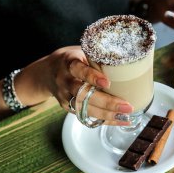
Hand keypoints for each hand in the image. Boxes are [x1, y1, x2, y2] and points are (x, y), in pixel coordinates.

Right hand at [18, 46, 132, 125]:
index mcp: (69, 63)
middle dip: (107, 102)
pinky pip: (86, 116)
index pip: (79, 70)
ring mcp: (65, 96)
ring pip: (85, 108)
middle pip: (83, 94)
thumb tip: (126, 61)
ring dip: (107, 115)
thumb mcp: (81, 52)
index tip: (107, 82)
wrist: (47, 72)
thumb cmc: (72, 59)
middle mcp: (64, 81)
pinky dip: (104, 119)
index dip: (92, 77)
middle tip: (126, 106)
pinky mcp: (67, 107)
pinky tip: (120, 120)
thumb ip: (97, 58)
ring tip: (126, 116)